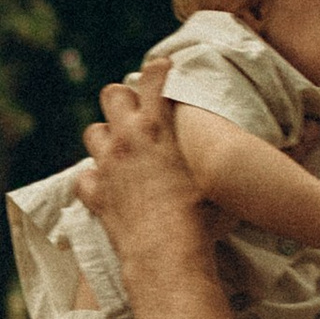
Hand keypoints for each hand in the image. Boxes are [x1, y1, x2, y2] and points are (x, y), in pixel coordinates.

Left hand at [77, 70, 218, 265]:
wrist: (165, 250)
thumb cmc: (198, 215)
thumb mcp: (208, 175)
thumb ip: (206, 154)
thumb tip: (235, 152)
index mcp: (156, 128)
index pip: (153, 81)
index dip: (157, 70)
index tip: (161, 67)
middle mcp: (126, 140)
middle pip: (112, 95)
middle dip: (123, 99)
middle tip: (135, 112)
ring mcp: (106, 165)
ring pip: (92, 132)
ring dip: (105, 137)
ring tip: (120, 150)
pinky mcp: (95, 193)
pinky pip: (85, 176)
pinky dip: (94, 179)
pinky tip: (106, 186)